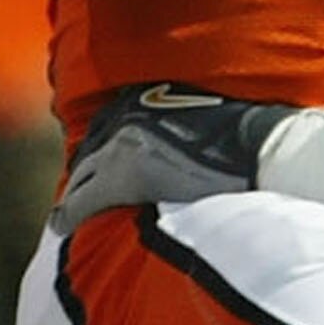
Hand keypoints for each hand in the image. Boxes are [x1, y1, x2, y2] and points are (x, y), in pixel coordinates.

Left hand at [53, 81, 290, 232]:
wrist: (262, 153)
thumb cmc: (250, 141)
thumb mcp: (208, 122)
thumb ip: (184, 132)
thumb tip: (184, 153)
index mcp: (149, 98)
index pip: (110, 125)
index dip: (102, 150)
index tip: (100, 165)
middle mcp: (129, 116)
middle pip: (92, 150)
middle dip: (84, 173)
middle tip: (80, 194)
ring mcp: (124, 147)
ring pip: (83, 175)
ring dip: (77, 192)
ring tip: (69, 213)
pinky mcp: (123, 177)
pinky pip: (82, 200)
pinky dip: (69, 214)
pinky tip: (61, 226)